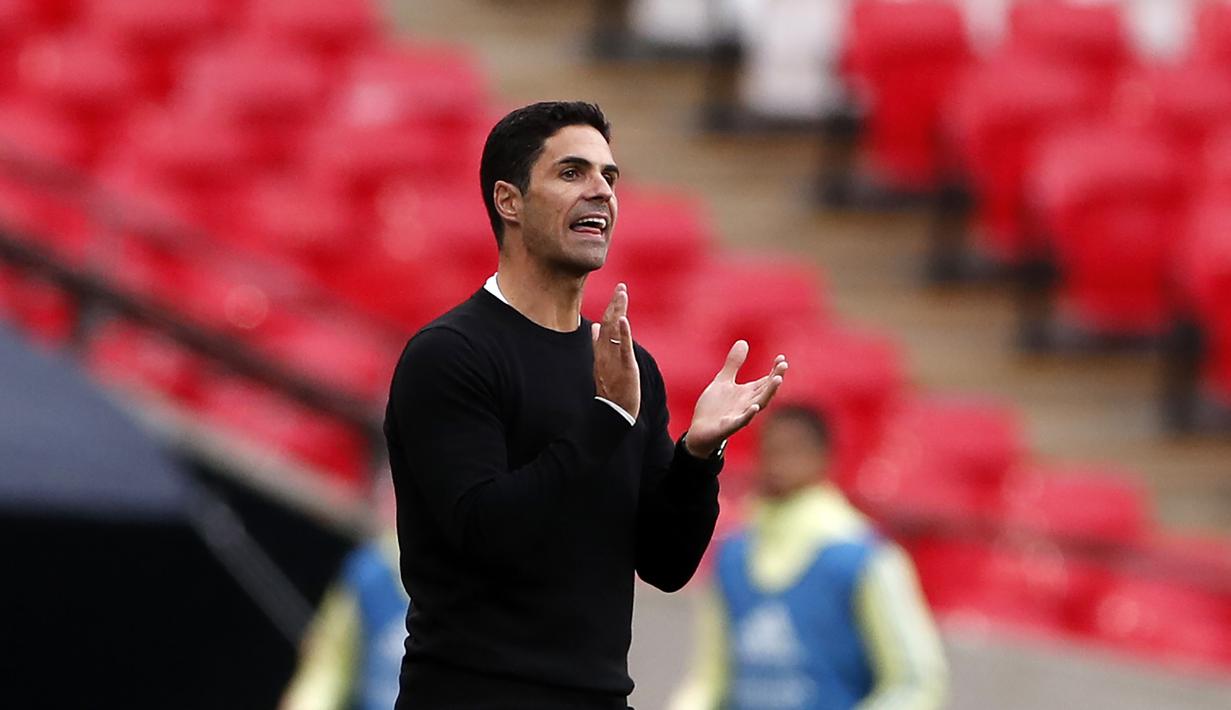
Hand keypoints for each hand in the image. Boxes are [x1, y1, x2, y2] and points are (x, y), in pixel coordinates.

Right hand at [591, 283, 639, 420]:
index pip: (604, 325)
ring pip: (614, 332)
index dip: (611, 307)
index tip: (618, 291)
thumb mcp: (601, 366)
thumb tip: (593, 328)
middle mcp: (605, 354)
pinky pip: (623, 348)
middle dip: (615, 304)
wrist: (613, 415)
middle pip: (608, 324)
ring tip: (622, 294)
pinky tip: (624, 319)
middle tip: (621, 286)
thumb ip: (598, 346)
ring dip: (618, 311)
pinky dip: (623, 333)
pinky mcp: (625, 369)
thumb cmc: (611, 393)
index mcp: (600, 352)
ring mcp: (613, 360)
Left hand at [685, 341, 786, 456]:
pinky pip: (741, 421)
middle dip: (775, 379)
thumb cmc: (713, 407)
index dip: (774, 370)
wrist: (698, 430)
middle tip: (783, 365)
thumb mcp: (722, 381)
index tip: (782, 358)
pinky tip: (755, 406)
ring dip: (769, 393)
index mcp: (747, 393)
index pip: (765, 381)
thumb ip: (733, 364)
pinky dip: (749, 414)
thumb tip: (743, 342)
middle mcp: (747, 403)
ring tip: (777, 380)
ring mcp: (740, 415)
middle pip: (766, 391)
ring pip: (759, 404)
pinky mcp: (729, 426)